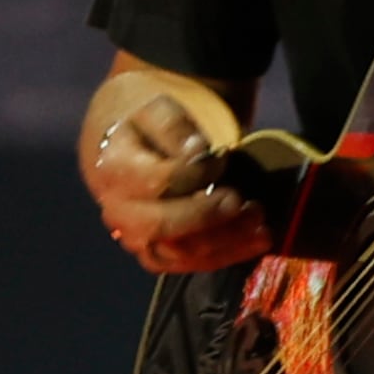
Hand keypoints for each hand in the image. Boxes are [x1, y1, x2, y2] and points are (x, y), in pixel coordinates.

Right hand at [86, 91, 269, 274]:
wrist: (132, 146)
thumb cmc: (149, 126)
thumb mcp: (157, 109)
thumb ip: (174, 126)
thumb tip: (197, 152)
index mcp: (112, 170)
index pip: (157, 182)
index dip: (195, 173)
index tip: (222, 157)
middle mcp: (118, 210)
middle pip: (161, 226)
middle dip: (208, 217)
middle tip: (242, 200)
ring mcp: (136, 237)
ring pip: (178, 251)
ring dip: (225, 240)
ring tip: (260, 221)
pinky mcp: (156, 254)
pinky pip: (190, 265)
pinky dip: (227, 256)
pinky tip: (258, 241)